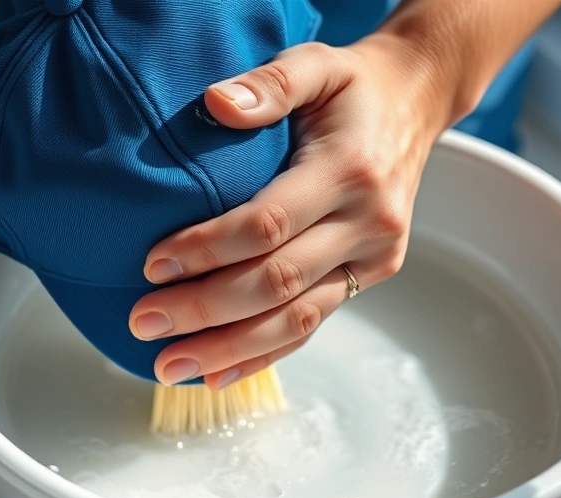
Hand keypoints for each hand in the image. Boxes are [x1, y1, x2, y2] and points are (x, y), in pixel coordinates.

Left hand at [128, 34, 463, 388]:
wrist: (415, 103)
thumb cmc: (353, 87)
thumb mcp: (316, 62)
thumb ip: (270, 82)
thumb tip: (216, 104)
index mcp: (348, 172)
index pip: (267, 224)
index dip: (208, 249)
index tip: (153, 265)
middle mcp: (367, 223)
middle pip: (276, 282)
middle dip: (205, 310)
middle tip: (144, 323)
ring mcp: (373, 257)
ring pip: (294, 319)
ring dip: (228, 348)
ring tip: (168, 366)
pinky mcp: (369, 276)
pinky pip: (312, 324)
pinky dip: (263, 354)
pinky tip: (217, 372)